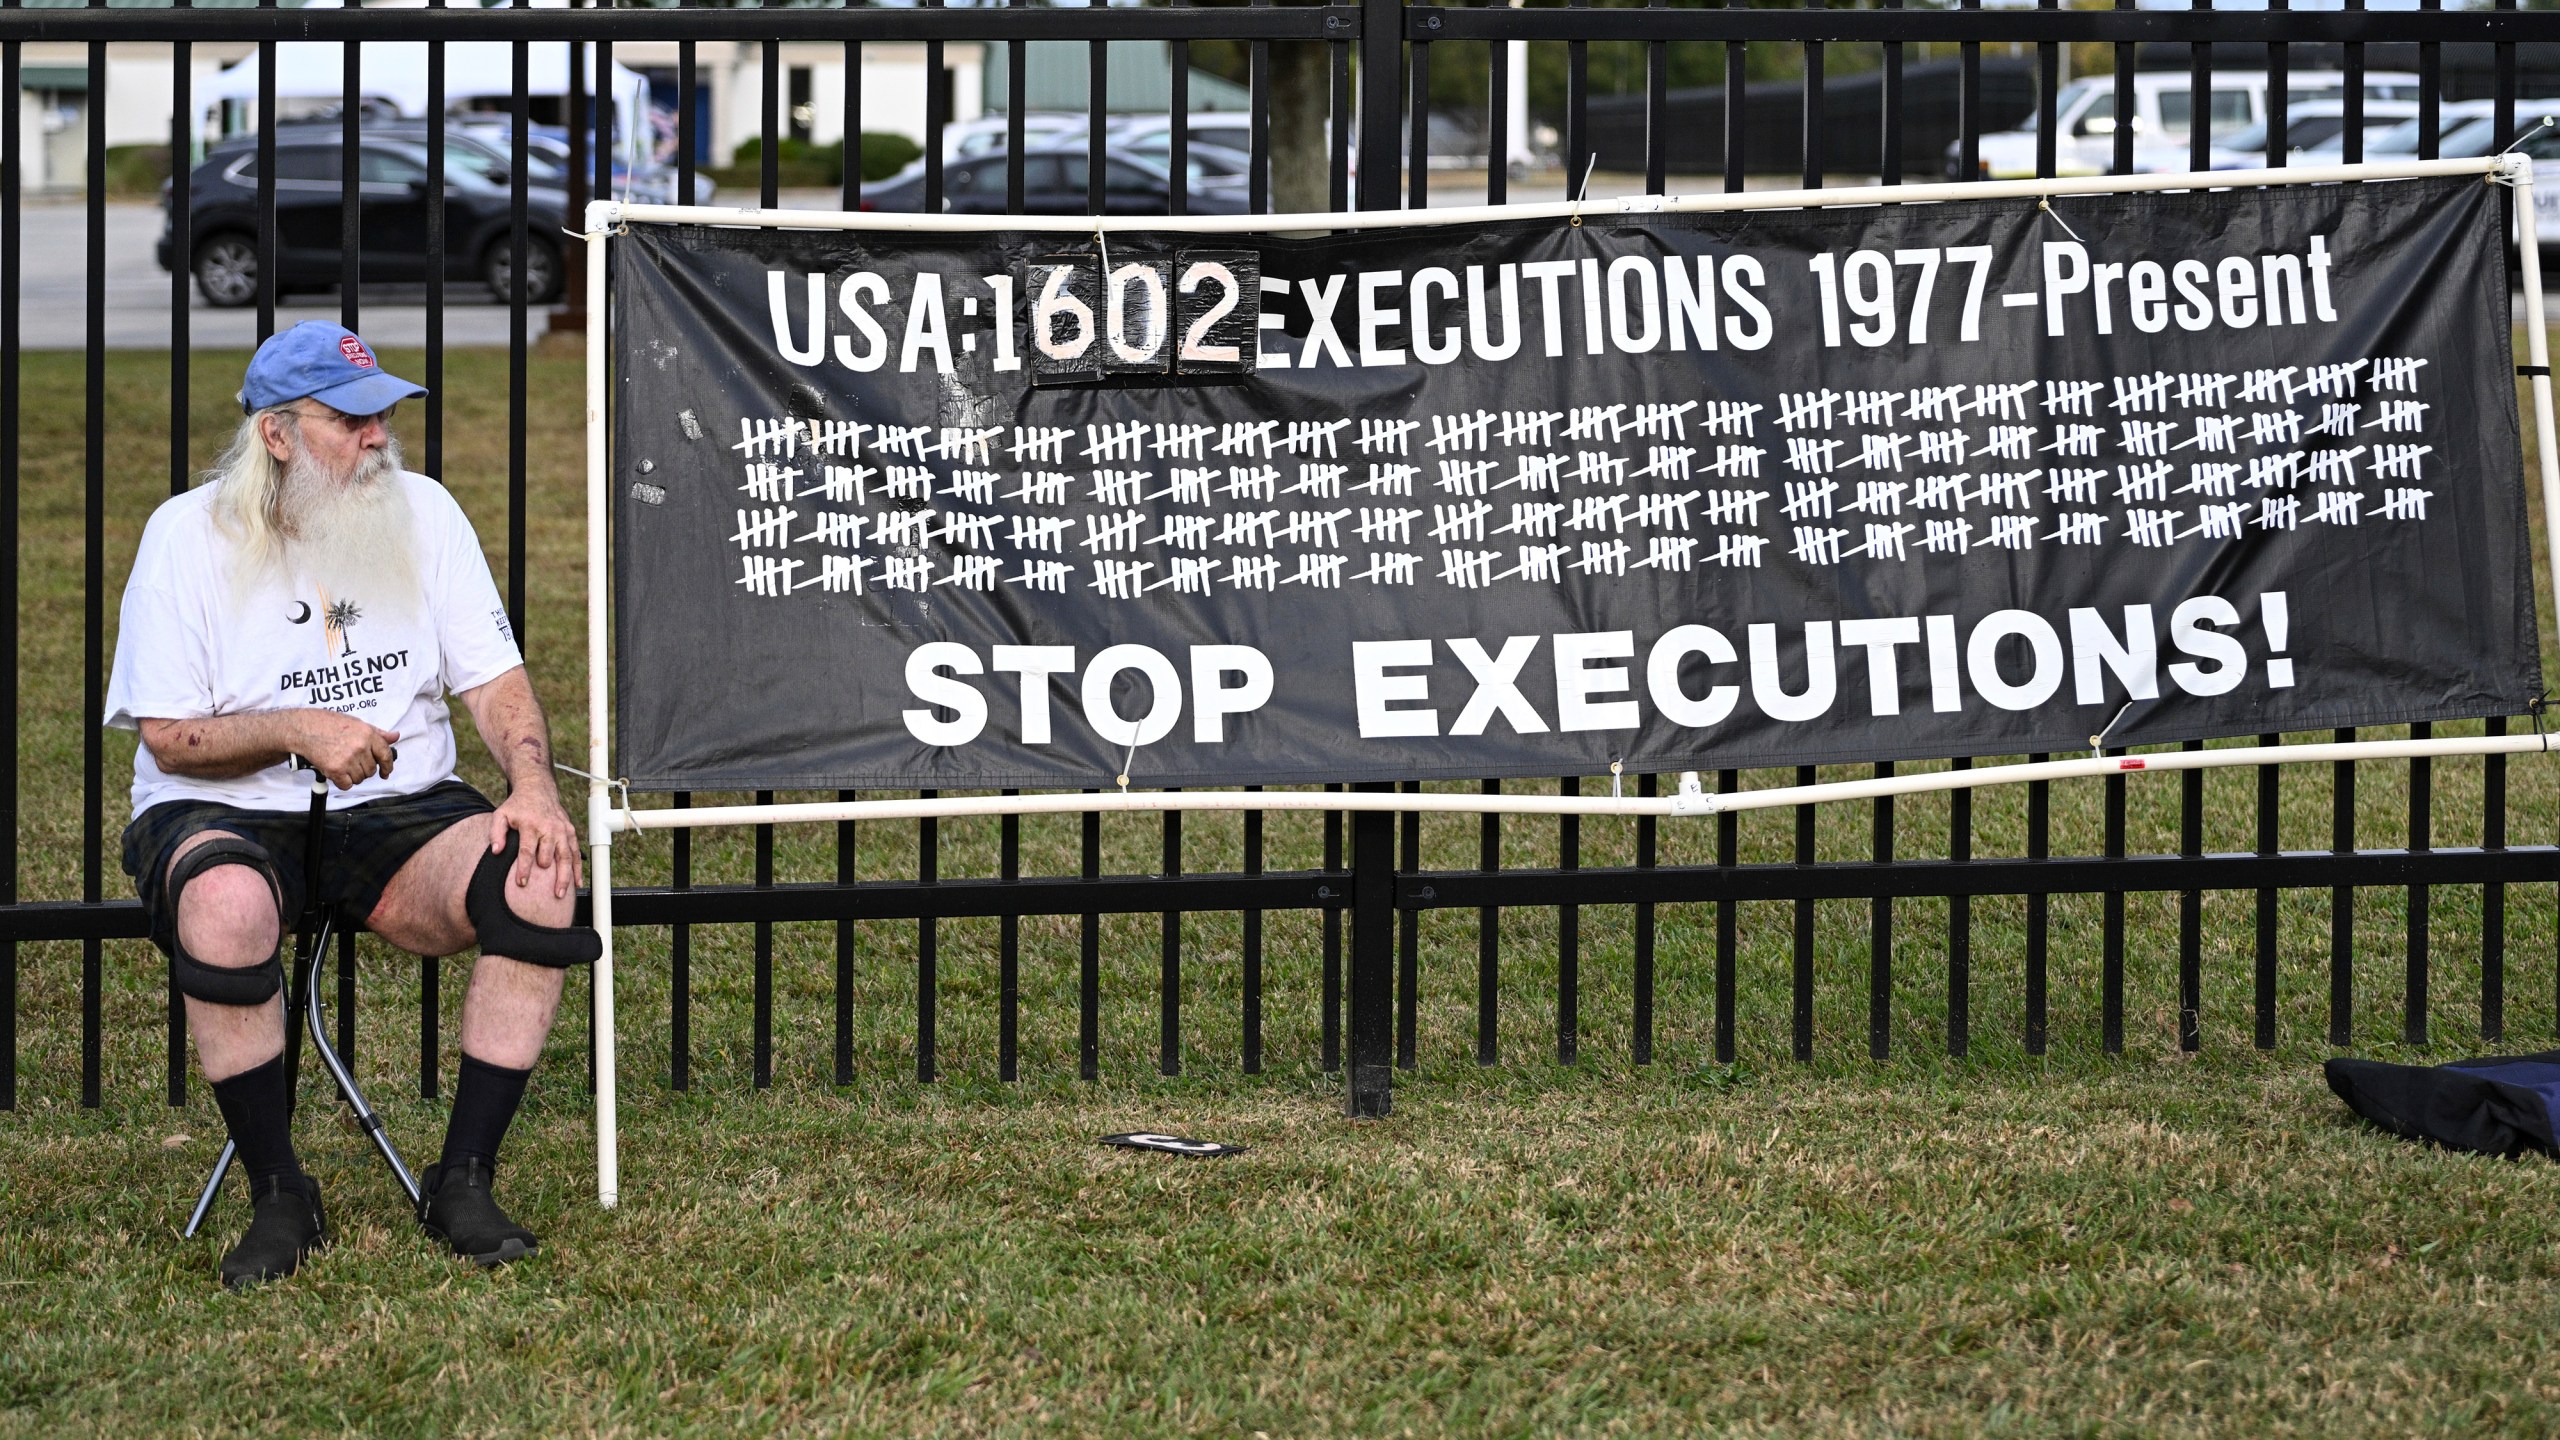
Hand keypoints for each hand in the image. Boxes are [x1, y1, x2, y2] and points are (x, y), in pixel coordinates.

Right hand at [296, 710, 399, 789]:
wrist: (303, 728)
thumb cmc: (327, 724)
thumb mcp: (356, 723)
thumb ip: (377, 733)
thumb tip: (395, 737)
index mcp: (367, 734)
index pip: (386, 755)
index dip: (388, 766)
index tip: (386, 772)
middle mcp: (360, 747)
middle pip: (371, 769)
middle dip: (364, 769)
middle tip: (352, 763)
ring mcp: (348, 759)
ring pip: (360, 778)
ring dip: (353, 776)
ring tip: (343, 765)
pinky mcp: (335, 769)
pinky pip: (347, 785)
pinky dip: (343, 782)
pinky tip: (337, 773)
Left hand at [488, 783, 582, 899]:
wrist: (537, 789)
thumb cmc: (517, 806)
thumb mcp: (501, 815)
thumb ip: (496, 833)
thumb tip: (496, 851)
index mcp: (530, 825)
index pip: (527, 850)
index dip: (524, 868)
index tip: (522, 883)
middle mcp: (549, 828)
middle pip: (550, 856)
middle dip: (547, 875)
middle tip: (543, 893)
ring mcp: (562, 830)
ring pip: (566, 857)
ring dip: (564, 876)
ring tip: (560, 894)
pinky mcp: (571, 832)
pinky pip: (576, 853)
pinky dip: (577, 869)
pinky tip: (576, 883)